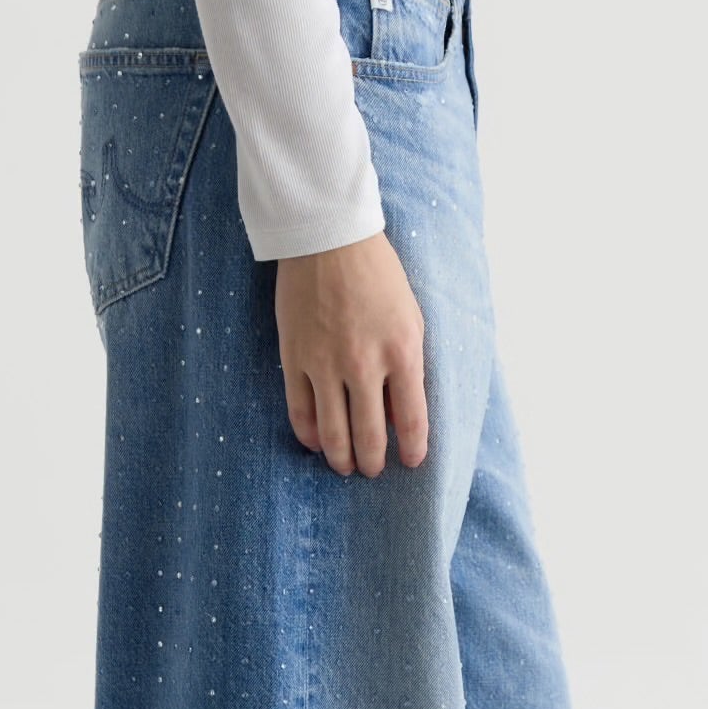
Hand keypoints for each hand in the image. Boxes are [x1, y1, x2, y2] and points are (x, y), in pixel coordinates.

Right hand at [275, 230, 428, 477]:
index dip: (413, 450)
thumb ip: (409, 368)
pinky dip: (310, 435)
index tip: (411, 462)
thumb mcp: (411, 318)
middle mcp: (364, 364)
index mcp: (402, 352)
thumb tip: (397, 416)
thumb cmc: (378, 275)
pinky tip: (317, 443)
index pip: (412, 420)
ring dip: (341, 459)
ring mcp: (325, 363)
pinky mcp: (295, 358)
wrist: (328, 238)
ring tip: (346, 466)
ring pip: (333, 433)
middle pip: (370, 436)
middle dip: (373, 462)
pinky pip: (300, 412)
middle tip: (373, 470)